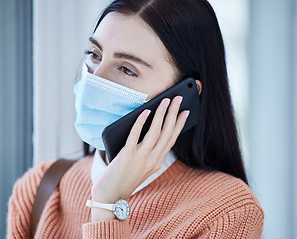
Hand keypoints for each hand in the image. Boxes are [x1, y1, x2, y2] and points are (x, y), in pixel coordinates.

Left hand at [90, 96, 188, 220]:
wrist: (110, 196)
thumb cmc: (123, 179)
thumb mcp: (141, 167)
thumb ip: (147, 152)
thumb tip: (147, 127)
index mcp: (156, 162)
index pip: (171, 139)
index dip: (179, 125)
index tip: (185, 112)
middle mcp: (152, 160)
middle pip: (167, 133)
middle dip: (174, 114)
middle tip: (179, 99)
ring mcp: (141, 158)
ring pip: (156, 132)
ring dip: (161, 114)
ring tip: (165, 101)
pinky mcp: (127, 156)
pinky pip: (135, 136)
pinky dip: (141, 122)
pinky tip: (145, 112)